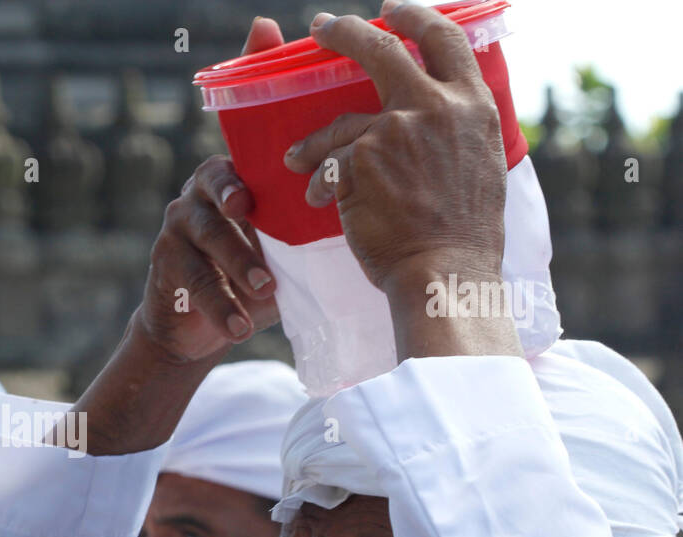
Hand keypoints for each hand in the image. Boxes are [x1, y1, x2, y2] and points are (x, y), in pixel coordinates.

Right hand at [67, 16, 289, 456]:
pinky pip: (191, 277)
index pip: (245, 138)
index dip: (254, 116)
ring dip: (233, 260)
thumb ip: (325, 194)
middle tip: (249, 213)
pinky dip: (220, 303)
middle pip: (215, 179)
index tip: (276, 138)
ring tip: (262, 286)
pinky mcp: (164, 262)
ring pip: (202, 231)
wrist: (204, 322)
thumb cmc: (257, 267)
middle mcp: (203, 186)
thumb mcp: (294, 233)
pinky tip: (243, 325)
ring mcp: (178, 222)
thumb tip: (386, 159)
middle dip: (230, 195)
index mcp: (239, 168)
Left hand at [282, 2, 507, 299]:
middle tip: (322, 27)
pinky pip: (327, 164)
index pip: (444, 38)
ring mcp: (394, 130)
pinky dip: (319, 184)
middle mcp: (435, 106)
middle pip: (382, 49)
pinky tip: (319, 201)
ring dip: (314, 141)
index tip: (391, 10)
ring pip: (340, 123)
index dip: (414, 17)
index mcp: (473, 104)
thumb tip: (441, 117)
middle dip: (345, 31)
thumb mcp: (480, 164)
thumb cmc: (464, 233)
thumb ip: (457, 130)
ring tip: (297, 158)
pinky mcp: (359, 160)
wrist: (445, 271)